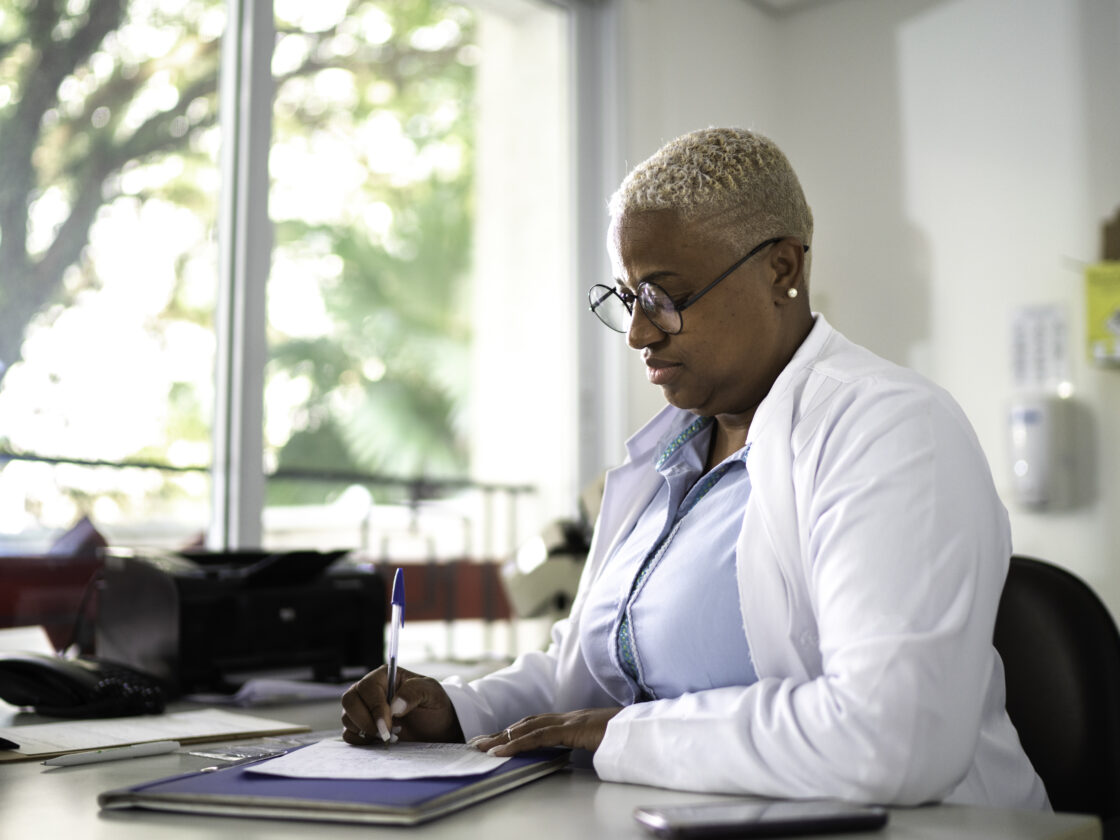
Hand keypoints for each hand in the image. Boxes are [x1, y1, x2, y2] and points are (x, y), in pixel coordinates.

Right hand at [341, 666, 463, 744]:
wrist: (438, 728)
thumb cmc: (435, 705)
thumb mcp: (432, 693)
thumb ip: (414, 692)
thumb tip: (394, 705)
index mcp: (385, 677)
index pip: (367, 687)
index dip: (375, 707)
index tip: (389, 724)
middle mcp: (370, 691)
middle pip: (350, 700)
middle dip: (365, 720)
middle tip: (386, 733)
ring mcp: (364, 709)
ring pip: (346, 717)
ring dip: (364, 730)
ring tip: (388, 735)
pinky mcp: (362, 727)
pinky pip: (349, 734)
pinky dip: (360, 740)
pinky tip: (379, 741)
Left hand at [468, 707, 621, 756]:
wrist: (645, 728)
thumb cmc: (628, 735)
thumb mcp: (601, 742)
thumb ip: (585, 745)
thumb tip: (574, 755)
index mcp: (573, 720)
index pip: (537, 723)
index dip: (514, 730)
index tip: (495, 739)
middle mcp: (567, 717)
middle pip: (526, 723)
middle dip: (500, 733)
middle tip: (476, 742)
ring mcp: (570, 720)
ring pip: (528, 727)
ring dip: (502, 738)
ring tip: (482, 748)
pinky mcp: (574, 729)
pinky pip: (540, 736)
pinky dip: (518, 743)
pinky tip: (503, 750)